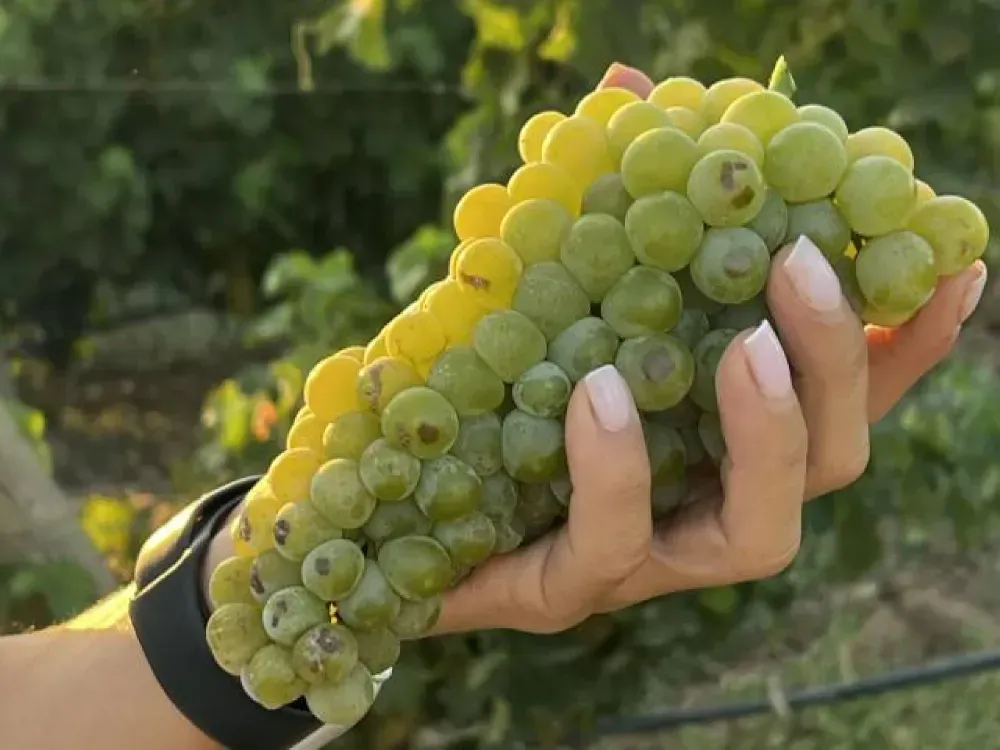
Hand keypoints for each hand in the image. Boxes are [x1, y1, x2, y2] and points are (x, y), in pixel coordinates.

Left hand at [429, 63, 988, 635]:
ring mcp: (647, 561)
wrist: (384, 499)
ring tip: (741, 344)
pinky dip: (616, 468)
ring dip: (767, 433)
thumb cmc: (481, 388)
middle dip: (838, 368)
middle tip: (807, 265)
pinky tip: (596, 394)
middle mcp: (706, 507)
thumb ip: (603, 202)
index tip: (954, 265)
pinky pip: (614, 542)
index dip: (905, 347)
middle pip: (830, 466)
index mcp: (718, 442)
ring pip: (761, 532)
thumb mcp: (547, 286)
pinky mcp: (569, 591)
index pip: (843, 403)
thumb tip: (628, 86)